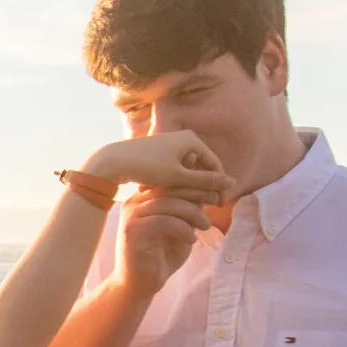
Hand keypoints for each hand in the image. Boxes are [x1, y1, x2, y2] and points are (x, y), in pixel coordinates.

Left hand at [86, 130, 234, 200]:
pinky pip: (174, 169)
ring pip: (186, 170)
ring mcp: (171, 144)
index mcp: (192, 140)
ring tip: (184, 204)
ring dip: (186, 187)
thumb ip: (205, 181)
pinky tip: (168, 196)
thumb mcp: (178, 177)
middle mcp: (184, 138)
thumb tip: (232, 183)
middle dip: (201, 187)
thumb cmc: (147, 167)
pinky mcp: (160, 152)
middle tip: (202, 208)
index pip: (214, 165)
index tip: (217, 206)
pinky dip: (174, 182)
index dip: (218, 186)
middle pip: (201, 167)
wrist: (114, 160)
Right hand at [113, 190, 210, 296]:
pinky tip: (191, 239)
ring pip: (168, 202)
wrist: (139, 285)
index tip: (217, 191)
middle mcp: (135, 203)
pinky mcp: (133, 231)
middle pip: (170, 185)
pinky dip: (183, 228)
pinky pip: (164, 221)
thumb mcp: (181, 227)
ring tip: (205, 226)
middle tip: (217, 200)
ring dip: (193, 212)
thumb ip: (189, 209)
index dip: (196, 181)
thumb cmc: (161, 255)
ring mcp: (132, 216)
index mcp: (144, 198)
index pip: (171, 179)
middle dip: (198, 191)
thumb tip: (209, 188)